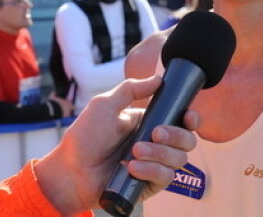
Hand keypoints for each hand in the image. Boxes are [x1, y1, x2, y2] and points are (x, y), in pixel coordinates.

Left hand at [35, 76, 197, 214]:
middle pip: (187, 140)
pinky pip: (165, 178)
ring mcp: (153, 165)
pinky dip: (152, 171)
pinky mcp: (148, 184)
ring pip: (179, 160)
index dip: (190, 118)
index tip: (188, 117)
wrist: (71, 170)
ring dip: (160, 154)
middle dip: (175, 135)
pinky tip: (133, 167)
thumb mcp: (105, 105)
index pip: (181, 120)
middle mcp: (155, 144)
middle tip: (155, 133)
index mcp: (148, 123)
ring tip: (135, 152)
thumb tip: (158, 78)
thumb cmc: (84, 137)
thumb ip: (131, 89)